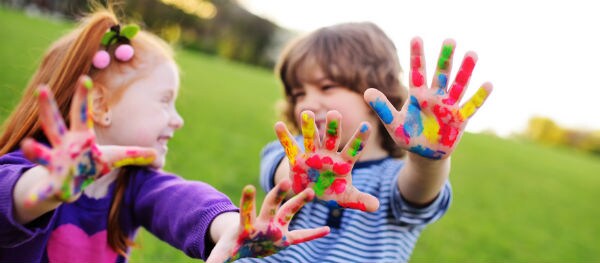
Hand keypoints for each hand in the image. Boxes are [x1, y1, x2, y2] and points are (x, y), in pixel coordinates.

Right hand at [20, 75, 156, 204]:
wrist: (67, 186)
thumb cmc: (89, 165)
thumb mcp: (112, 158)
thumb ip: (132, 154)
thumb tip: (156, 153)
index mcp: (80, 136)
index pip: (82, 113)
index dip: (83, 96)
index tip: (85, 78)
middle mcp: (63, 145)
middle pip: (54, 123)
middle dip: (48, 107)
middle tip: (41, 89)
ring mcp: (55, 162)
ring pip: (42, 154)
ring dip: (34, 150)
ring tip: (26, 145)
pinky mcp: (52, 183)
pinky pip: (43, 189)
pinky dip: (37, 193)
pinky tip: (28, 198)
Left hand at [207, 179, 329, 262]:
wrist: (244, 242)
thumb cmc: (232, 245)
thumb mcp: (222, 254)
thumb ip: (216, 261)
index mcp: (247, 225)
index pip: (247, 211)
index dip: (247, 200)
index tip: (249, 187)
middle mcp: (264, 222)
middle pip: (272, 204)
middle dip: (278, 193)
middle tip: (286, 180)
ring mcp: (276, 228)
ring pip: (289, 212)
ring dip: (299, 202)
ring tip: (311, 192)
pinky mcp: (285, 238)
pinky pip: (302, 236)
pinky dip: (314, 234)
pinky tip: (327, 230)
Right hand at [274, 110, 378, 211]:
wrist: (312, 193)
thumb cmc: (333, 192)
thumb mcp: (346, 198)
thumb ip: (360, 199)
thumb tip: (377, 206)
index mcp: (343, 162)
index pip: (353, 149)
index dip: (359, 138)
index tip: (367, 125)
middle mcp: (328, 154)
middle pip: (332, 138)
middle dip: (333, 126)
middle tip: (334, 113)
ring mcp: (312, 153)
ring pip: (311, 137)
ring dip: (308, 126)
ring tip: (306, 113)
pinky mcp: (296, 158)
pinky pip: (290, 146)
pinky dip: (284, 136)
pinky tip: (278, 125)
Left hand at [364, 37, 492, 159]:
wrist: (425, 155)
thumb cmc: (409, 137)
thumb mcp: (393, 124)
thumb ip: (382, 108)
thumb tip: (366, 92)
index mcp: (418, 96)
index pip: (417, 72)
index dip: (416, 56)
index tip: (416, 37)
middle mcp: (435, 97)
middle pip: (441, 74)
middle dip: (445, 58)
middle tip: (450, 40)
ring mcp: (449, 107)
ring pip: (458, 85)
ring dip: (465, 71)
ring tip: (472, 54)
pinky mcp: (459, 119)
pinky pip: (470, 106)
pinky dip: (479, 97)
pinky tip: (488, 84)